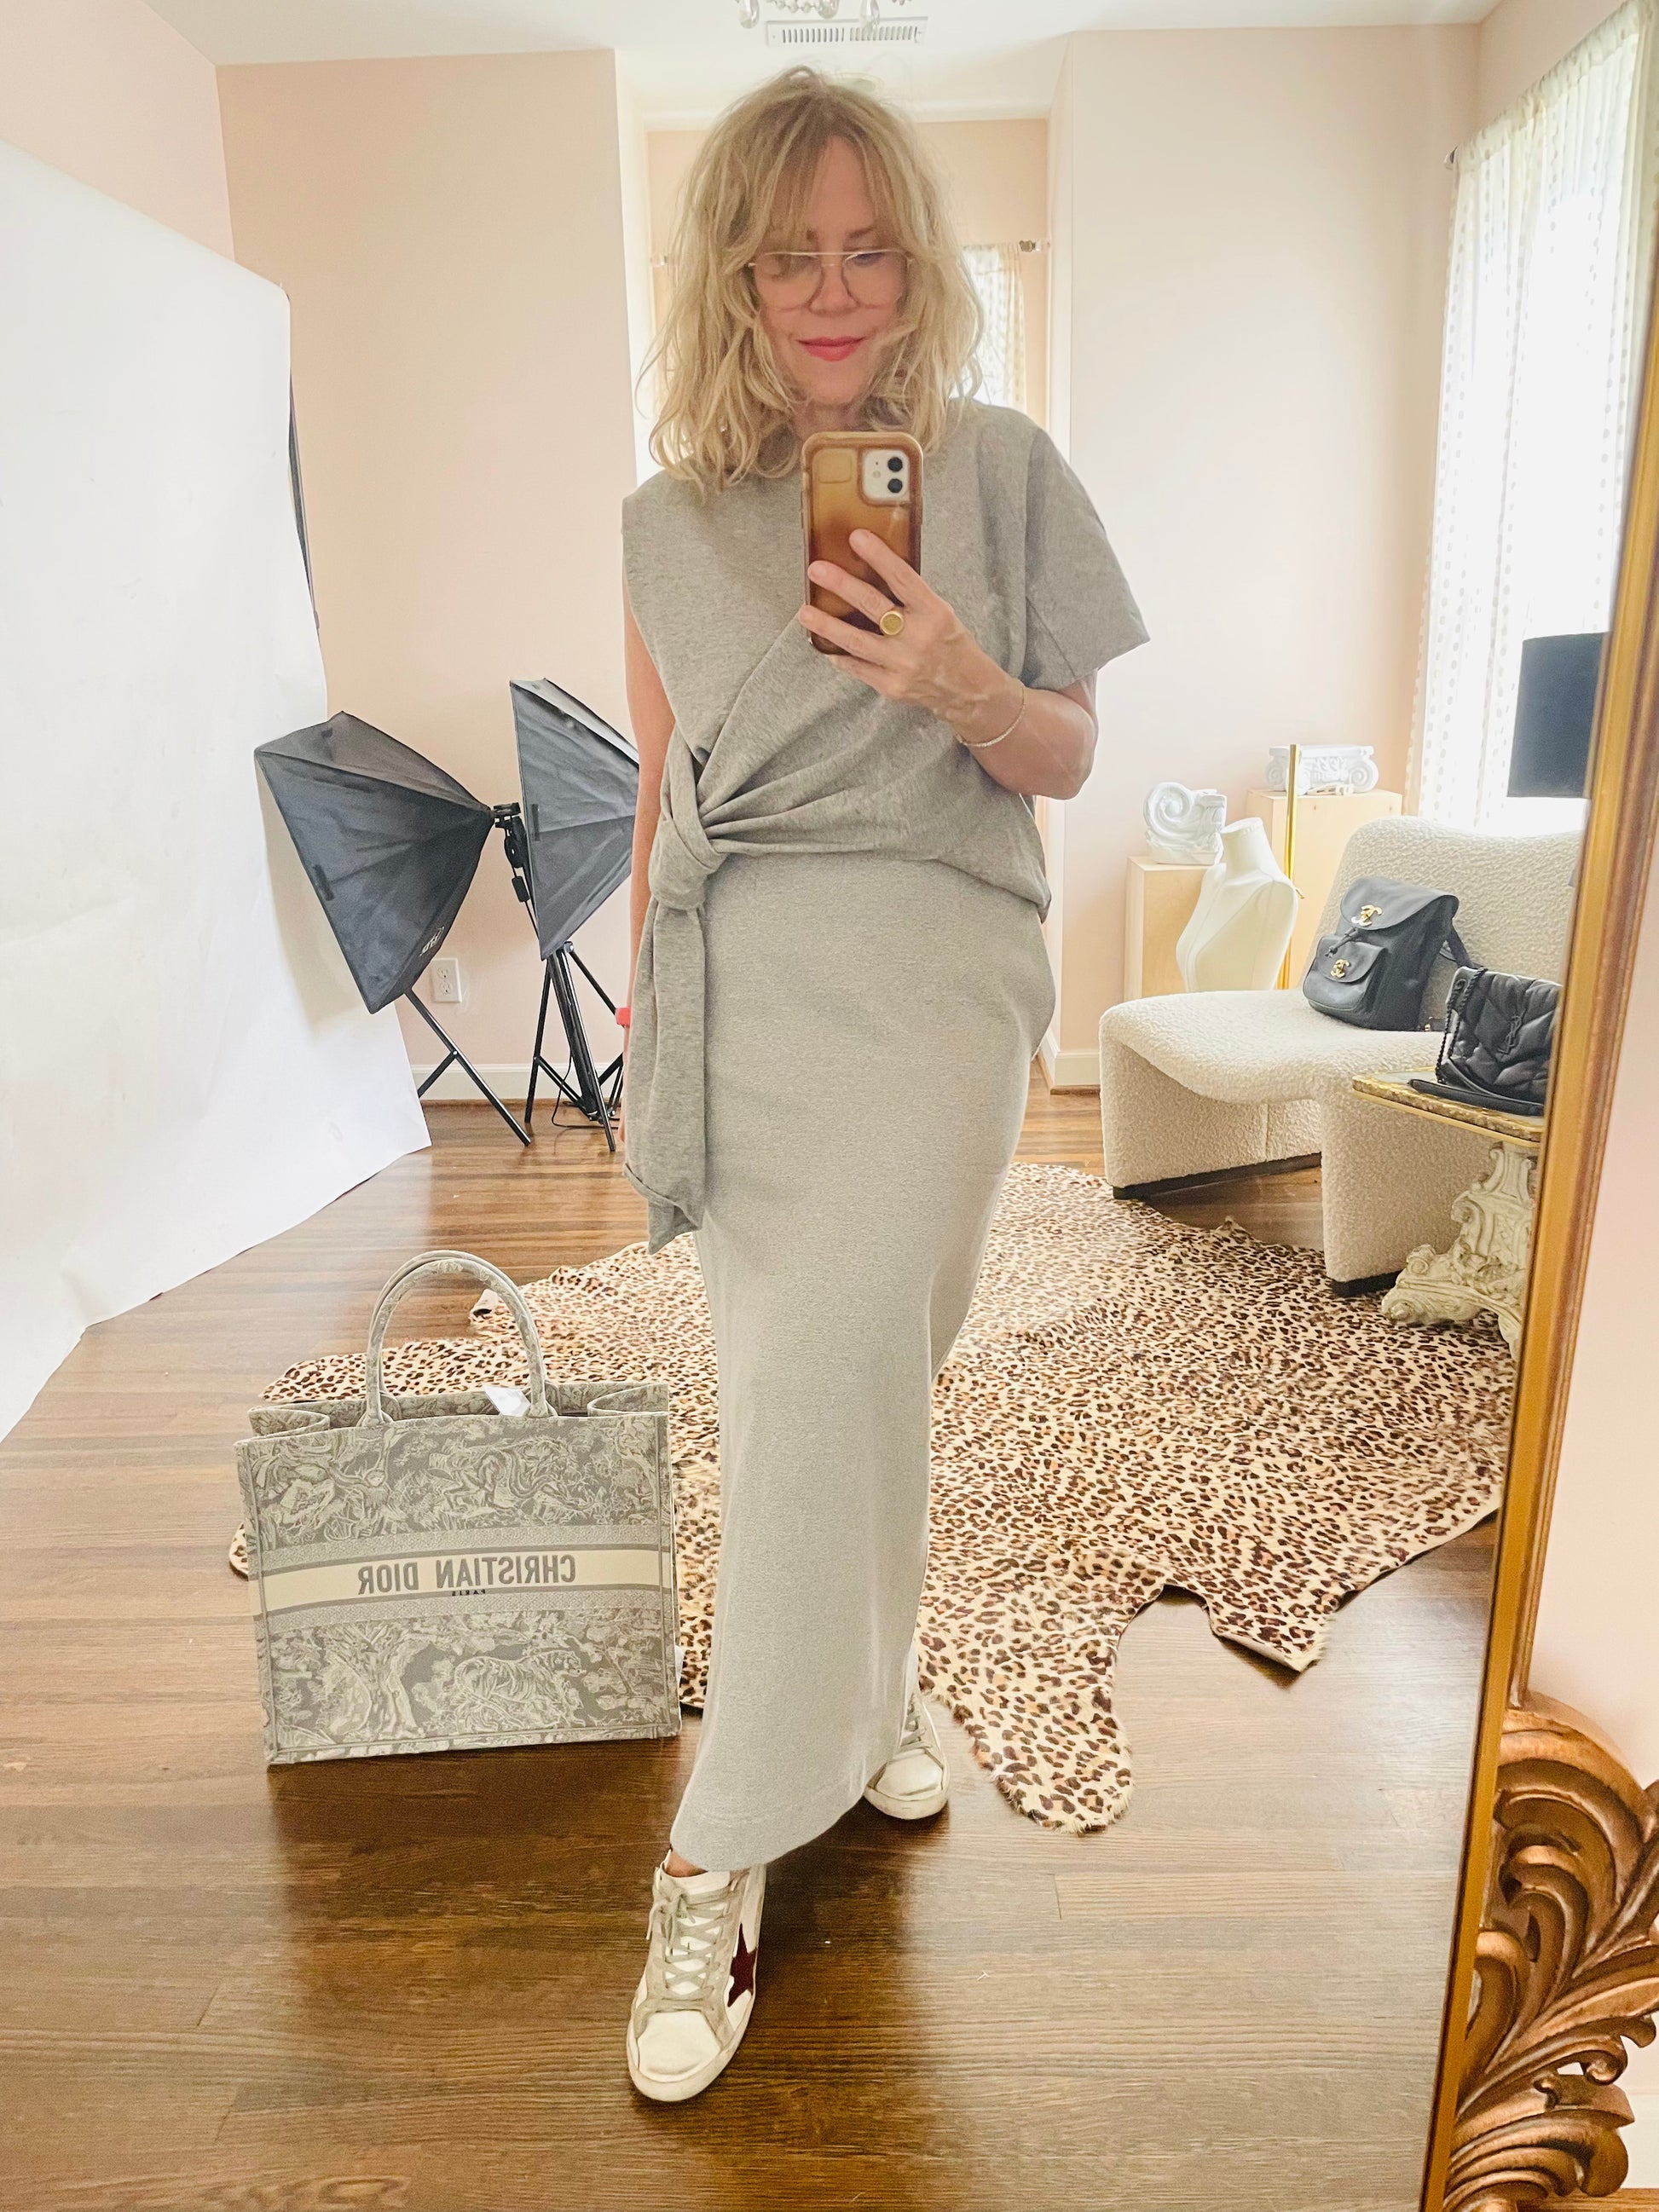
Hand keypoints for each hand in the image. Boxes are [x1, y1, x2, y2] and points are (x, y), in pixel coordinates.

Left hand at [798, 529, 1020, 743]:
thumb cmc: (951, 643)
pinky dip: (840, 655)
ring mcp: (903, 665)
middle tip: (816, 570)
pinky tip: (825, 644)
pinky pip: (858, 668)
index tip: (856, 537)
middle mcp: (918, 638)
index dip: (878, 556)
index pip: (903, 578)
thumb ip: (911, 597)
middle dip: (842, 585)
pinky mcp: (891, 687)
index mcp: (934, 613)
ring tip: (804, 612)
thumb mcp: (941, 613)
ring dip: (827, 625)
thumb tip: (871, 570)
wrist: (967, 689)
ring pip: (857, 642)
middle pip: (873, 607)